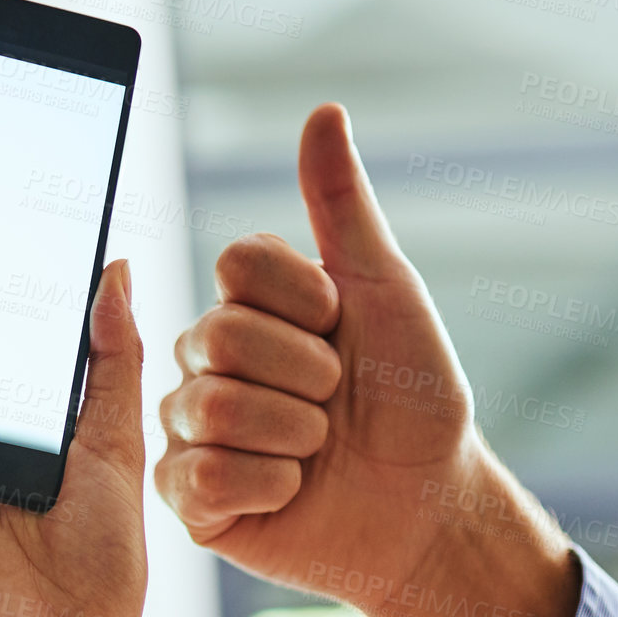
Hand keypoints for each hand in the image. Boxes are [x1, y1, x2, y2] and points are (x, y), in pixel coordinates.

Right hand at [154, 104, 577, 616]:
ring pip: (209, 408)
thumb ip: (342, 206)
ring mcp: (189, 431)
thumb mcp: (385, 293)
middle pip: (218, 335)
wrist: (427, 505)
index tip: (341, 328)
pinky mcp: (189, 499)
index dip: (302, 300)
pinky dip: (270, 486)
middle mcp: (204, 364)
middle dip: (306, 374)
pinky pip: (203, 478)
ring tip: (317, 450)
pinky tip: (291, 491)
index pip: (234, 264)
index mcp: (243, 308)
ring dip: (294, 434)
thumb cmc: (412, 399)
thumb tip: (323, 111)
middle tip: (335, 402)